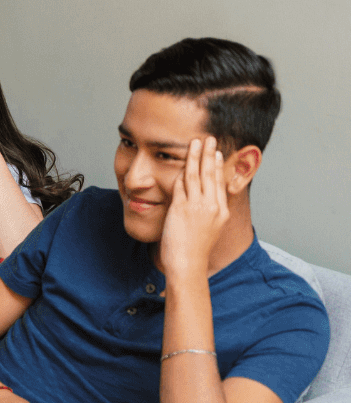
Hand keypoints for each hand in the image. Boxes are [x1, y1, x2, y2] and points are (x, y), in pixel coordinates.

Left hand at [159, 137, 229, 279]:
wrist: (188, 264)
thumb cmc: (194, 249)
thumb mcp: (208, 228)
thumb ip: (206, 211)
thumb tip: (200, 198)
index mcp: (221, 211)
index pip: (220, 182)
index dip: (217, 166)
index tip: (216, 153)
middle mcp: (213, 207)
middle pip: (211, 174)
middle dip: (209, 154)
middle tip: (209, 138)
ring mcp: (198, 207)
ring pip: (196, 175)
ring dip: (195, 156)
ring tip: (195, 143)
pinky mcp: (182, 209)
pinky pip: (180, 186)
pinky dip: (181, 173)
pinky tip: (181, 162)